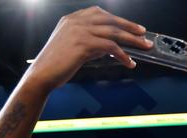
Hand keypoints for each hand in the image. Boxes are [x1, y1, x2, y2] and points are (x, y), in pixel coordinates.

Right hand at [26, 6, 150, 91]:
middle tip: (143, 33)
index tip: (130, 26)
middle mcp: (76, 21)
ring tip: (144, 46)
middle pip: (110, 20)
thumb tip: (107, 46)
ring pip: (113, 32)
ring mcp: (80, 31)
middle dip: (129, 27)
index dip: (117, 19)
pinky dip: (123, 55)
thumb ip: (87, 41)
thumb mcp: (70, 46)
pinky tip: (129, 62)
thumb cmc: (55, 65)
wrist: (42, 75)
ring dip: (132, 40)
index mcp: (71, 19)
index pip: (100, 14)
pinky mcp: (84, 44)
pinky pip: (110, 47)